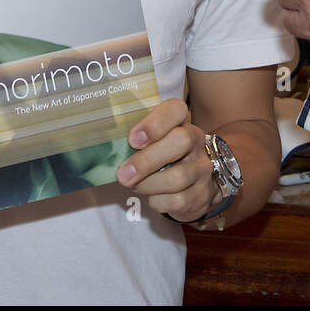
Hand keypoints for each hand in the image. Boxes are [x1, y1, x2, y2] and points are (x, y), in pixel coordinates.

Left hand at [116, 98, 217, 221]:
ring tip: (135, 185)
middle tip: (123, 174)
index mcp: (181, 121)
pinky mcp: (201, 193)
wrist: (193, 183)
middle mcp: (196, 140)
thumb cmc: (161, 156)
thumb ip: (135, 139)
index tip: (133, 140)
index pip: (176, 109)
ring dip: (148, 184)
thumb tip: (108, 148)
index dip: (154, 123)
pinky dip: (158, 201)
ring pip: (177, 177)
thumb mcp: (152, 141)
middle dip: (146, 160)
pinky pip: (177, 200)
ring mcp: (201, 167)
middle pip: (180, 141)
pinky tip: (153, 196)